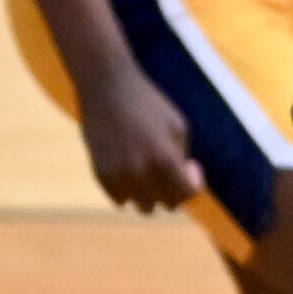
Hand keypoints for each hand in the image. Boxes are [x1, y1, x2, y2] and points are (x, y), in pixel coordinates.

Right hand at [77, 63, 202, 212]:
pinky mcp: (100, 174)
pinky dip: (129, 190)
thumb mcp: (177, 126)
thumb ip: (181, 157)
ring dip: (150, 193)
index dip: (193, 184)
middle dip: (173, 190)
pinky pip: (120, 199)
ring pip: (141, 205)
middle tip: (171, 168)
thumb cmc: (149, 104)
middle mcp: (140, 172)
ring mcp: (117, 175)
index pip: (185, 195)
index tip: (189, 167)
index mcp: (164, 159)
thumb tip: (182, 182)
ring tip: (151, 170)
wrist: (108, 88)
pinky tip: (132, 168)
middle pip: (164, 204)